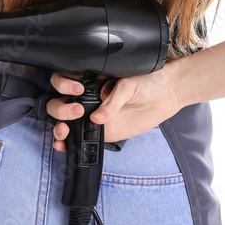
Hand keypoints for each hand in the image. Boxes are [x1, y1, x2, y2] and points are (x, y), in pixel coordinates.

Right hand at [47, 59, 186, 152]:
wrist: (165, 95)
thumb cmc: (147, 81)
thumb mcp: (128, 84)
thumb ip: (112, 99)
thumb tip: (97, 118)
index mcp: (91, 80)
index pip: (65, 81)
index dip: (63, 85)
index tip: (77, 90)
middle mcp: (88, 98)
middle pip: (59, 103)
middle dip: (61, 109)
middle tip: (78, 111)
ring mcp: (93, 116)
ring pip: (65, 122)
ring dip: (60, 127)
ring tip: (65, 130)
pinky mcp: (104, 131)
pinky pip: (83, 138)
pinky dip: (70, 143)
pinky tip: (65, 145)